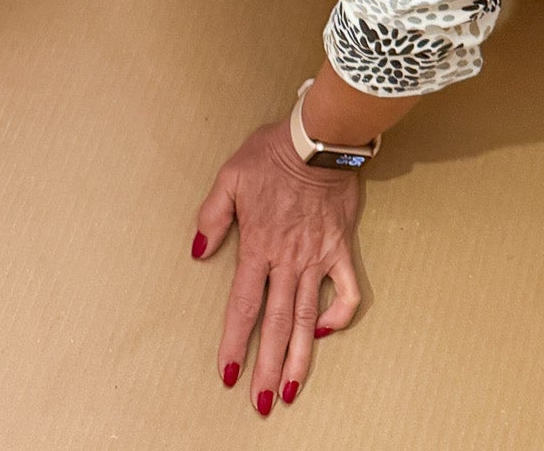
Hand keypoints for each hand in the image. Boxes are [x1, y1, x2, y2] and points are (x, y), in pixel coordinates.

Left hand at [192, 120, 362, 412]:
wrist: (318, 139)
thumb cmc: (271, 153)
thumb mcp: (229, 177)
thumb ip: (211, 217)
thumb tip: (197, 252)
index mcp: (257, 245)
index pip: (242, 306)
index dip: (235, 342)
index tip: (228, 374)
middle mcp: (287, 260)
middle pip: (275, 323)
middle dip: (268, 367)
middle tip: (262, 404)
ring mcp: (317, 257)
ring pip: (307, 317)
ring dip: (300, 357)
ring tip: (292, 391)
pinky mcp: (340, 248)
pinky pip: (346, 291)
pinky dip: (339, 315)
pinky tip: (326, 333)